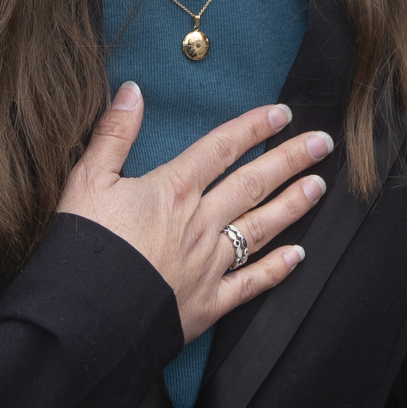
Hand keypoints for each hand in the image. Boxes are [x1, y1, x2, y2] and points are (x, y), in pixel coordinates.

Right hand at [58, 85, 332, 342]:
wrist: (84, 317)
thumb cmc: (84, 247)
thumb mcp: (86, 180)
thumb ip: (114, 133)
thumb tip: (133, 90)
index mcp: (172, 190)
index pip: (222, 149)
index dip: (254, 128)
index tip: (282, 114)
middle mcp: (199, 223)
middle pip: (253, 184)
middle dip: (291, 160)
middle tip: (323, 144)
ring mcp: (208, 265)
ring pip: (260, 228)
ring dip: (293, 205)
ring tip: (319, 187)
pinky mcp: (207, 303)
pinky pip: (251, 283)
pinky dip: (276, 270)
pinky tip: (298, 257)